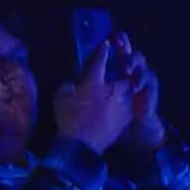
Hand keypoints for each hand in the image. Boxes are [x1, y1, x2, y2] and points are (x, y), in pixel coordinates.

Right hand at [46, 28, 142, 158]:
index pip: (100, 61)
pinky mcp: (126, 118)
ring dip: (125, 89)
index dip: (103, 51)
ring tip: (120, 92)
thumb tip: (71, 84)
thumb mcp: (60, 98)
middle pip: (122, 75)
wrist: (82, 145)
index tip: (106, 44)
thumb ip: (67, 87)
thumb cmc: (69, 119)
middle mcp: (112, 89)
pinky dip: (125, 106)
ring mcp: (122, 104)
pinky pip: (128, 107)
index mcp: (95, 82)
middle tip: (118, 72)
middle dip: (122, 71)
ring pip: (128, 90)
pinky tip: (120, 109)